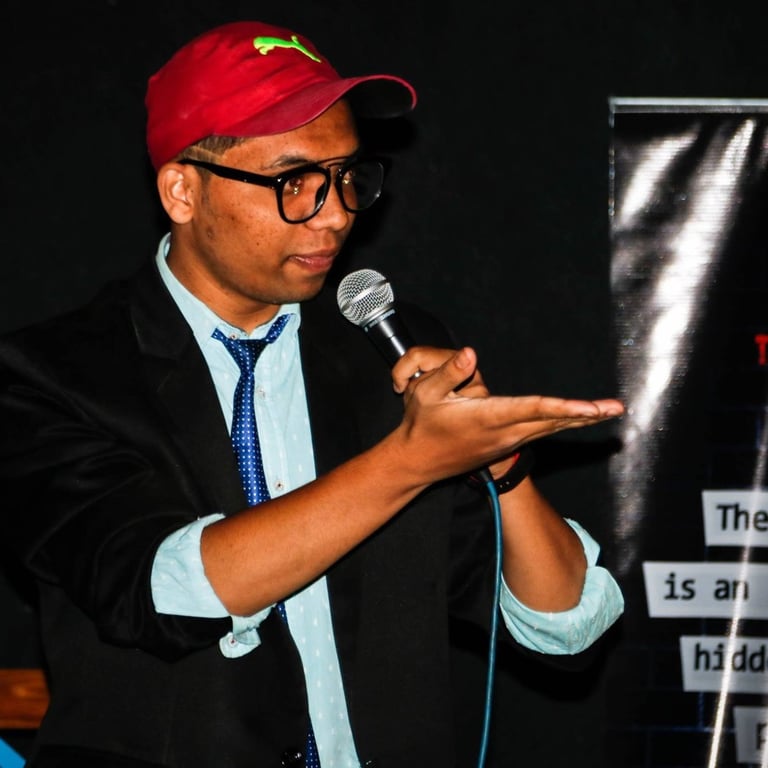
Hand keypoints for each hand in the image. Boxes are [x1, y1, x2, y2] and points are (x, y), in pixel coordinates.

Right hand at [390, 345, 623, 482]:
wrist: (417, 462)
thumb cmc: (421, 425)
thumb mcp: (424, 394)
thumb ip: (448, 372)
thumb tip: (471, 353)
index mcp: (488, 417)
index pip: (532, 408)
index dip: (563, 406)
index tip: (590, 408)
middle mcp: (504, 432)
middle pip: (552, 421)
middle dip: (585, 415)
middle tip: (617, 408)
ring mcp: (507, 441)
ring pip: (550, 428)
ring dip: (579, 419)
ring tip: (607, 411)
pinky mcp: (507, 443)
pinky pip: (542, 431)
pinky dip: (563, 423)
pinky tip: (577, 417)